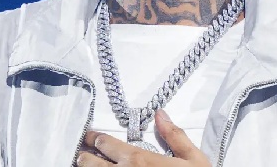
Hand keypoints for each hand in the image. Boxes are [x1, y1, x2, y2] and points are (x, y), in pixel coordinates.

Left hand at [77, 110, 210, 165]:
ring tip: (86, 164)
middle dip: (84, 155)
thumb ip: (175, 135)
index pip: (105, 143)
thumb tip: (160, 115)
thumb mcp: (193, 159)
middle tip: (83, 152)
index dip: (94, 138)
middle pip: (88, 162)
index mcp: (138, 160)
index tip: (90, 136)